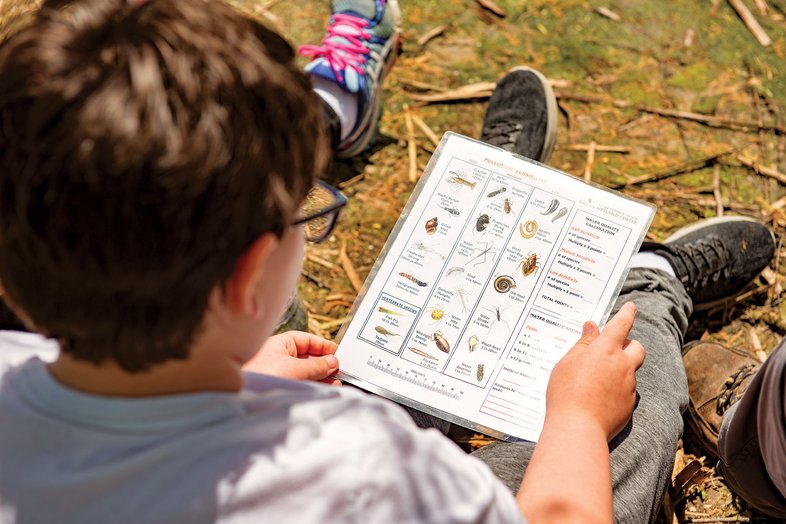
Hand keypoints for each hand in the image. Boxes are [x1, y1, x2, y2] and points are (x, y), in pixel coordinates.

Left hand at [243, 331, 340, 384]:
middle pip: (307, 357)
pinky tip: (323, 389)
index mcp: (280, 343)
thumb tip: (333, 362)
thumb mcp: (295, 369)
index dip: (324, 346)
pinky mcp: (277, 387)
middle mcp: (278, 356)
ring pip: (304, 371)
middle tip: (339, 371)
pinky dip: (312, 385)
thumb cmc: (259, 376)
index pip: (307, 340)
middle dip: (324, 364)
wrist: (237, 396)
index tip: (338, 354)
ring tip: (335, 383)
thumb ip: (316, 365)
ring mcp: (277, 372)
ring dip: (320, 377)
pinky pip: (299, 382)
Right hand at [545, 302, 644, 441]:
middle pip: (637, 348)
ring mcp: (628, 386)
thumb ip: (583, 344)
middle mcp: (622, 365)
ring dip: (619, 370)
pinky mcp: (629, 405)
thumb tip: (592, 328)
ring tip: (596, 380)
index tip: (631, 307)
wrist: (577, 427)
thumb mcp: (567, 362)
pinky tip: (598, 398)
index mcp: (605, 350)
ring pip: (630, 371)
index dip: (627, 314)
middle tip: (612, 351)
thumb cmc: (566, 392)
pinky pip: (626, 391)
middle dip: (629, 345)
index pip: (621, 325)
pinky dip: (617, 389)